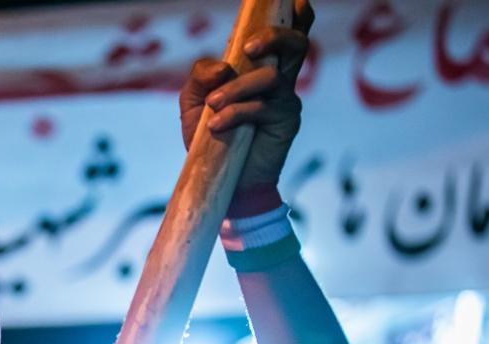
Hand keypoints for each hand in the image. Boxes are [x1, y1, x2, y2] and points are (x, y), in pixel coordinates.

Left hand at [180, 0, 313, 190]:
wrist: (223, 182)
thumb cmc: (209, 139)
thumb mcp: (192, 105)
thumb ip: (200, 78)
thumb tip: (222, 66)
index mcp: (260, 67)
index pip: (286, 32)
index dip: (295, 14)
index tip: (291, 0)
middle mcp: (280, 77)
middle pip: (296, 43)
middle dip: (274, 37)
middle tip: (248, 49)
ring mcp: (286, 99)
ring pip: (271, 76)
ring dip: (237, 90)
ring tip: (212, 109)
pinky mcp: (286, 122)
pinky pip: (261, 107)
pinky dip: (235, 114)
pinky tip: (216, 127)